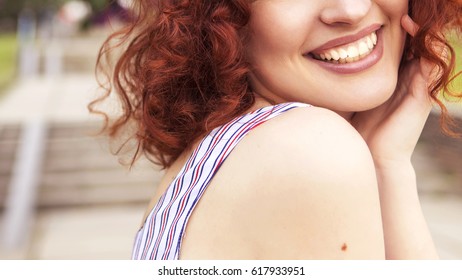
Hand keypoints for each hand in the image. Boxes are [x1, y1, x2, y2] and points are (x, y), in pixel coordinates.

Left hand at [351, 15, 442, 164]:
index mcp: (393, 83)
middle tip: (398, 8)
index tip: (380, 17)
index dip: (392, 34)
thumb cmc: (356, 131)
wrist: (370, 158)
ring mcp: (417, 89)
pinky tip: (411, 28)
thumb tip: (327, 68)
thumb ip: (347, 84)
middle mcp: (408, 83)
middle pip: (413, 48)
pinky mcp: (421, 96)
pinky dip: (424, 46)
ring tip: (405, 14)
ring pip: (424, 52)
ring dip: (418, 32)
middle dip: (407, 29)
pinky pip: (429, 65)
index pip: (398, 51)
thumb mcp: (350, 100)